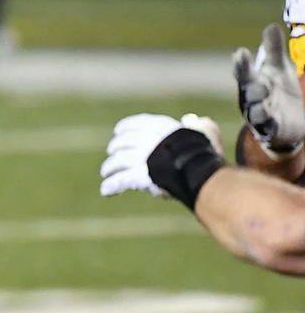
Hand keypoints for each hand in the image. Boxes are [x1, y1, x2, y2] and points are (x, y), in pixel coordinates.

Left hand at [100, 113, 221, 197]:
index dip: (126, 127)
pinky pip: (121, 180)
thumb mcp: (206, 131)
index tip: (119, 131)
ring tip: (106, 172)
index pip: (137, 123)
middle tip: (112, 152)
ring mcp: (139, 157)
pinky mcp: (138, 175)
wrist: (197, 165)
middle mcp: (145, 140)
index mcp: (160, 126)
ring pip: (118, 161)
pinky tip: (105, 191)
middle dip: (116, 147)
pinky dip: (112, 185)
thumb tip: (196, 121)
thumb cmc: (205, 149)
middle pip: (123, 142)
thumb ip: (199, 125)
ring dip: (110, 166)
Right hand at [233, 23, 304, 155]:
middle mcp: (252, 98)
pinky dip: (269, 124)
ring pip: (254, 112)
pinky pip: (267, 128)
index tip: (241, 53)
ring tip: (266, 102)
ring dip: (259, 107)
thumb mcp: (279, 69)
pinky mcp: (270, 129)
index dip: (241, 64)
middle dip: (252, 86)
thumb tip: (272, 26)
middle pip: (247, 92)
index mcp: (253, 81)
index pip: (243, 71)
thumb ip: (274, 50)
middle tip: (260, 81)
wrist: (291, 120)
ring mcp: (259, 115)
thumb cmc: (280, 90)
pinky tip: (274, 118)